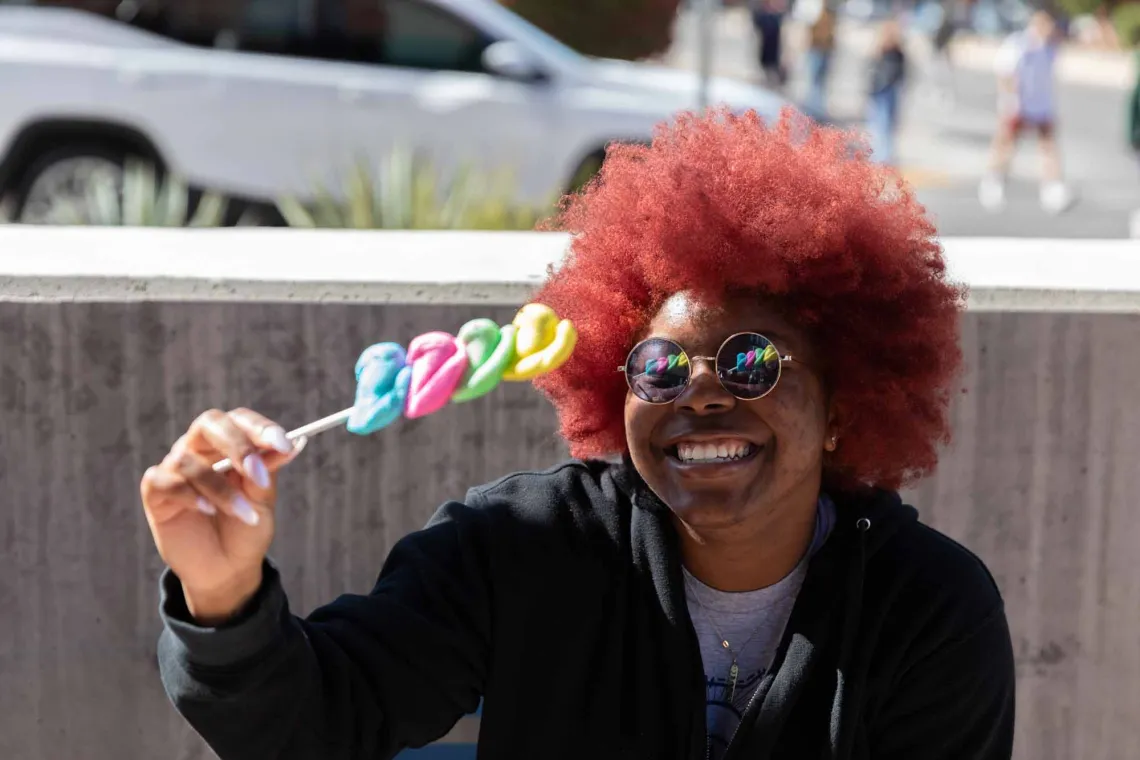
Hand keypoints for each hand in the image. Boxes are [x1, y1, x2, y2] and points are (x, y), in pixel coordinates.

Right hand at [141, 408, 305, 624]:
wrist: (226, 569)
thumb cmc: (245, 528)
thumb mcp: (262, 500)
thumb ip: (267, 470)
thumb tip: (291, 444)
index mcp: (228, 445)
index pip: (240, 420)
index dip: (260, 428)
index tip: (283, 445)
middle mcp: (199, 449)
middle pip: (209, 424)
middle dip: (237, 445)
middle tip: (256, 472)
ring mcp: (175, 469)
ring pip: (189, 461)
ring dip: (221, 489)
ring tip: (244, 514)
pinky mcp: (156, 492)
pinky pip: (165, 481)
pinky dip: (189, 494)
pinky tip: (207, 511)